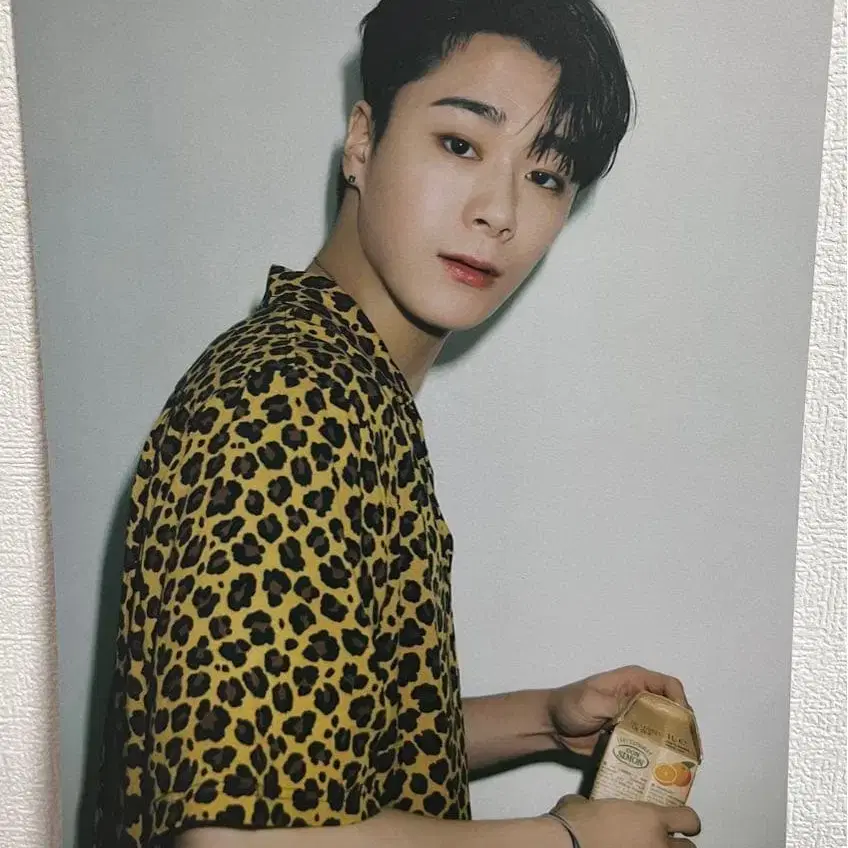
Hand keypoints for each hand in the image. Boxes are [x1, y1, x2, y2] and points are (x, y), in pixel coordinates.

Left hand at [546, 665, 688, 755]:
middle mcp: (640, 698)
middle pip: (672, 710)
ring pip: (664, 730)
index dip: (681, 703)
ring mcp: (636, 719)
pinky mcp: (630, 738)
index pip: (669, 686)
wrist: (552, 725)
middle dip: (682, 730)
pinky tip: (663, 771)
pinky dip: (658, 756)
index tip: (685, 726)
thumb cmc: (570, 705)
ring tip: (682, 765)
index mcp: (634, 681)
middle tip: (691, 753)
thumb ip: (617, 705)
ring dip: (673, 746)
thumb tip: (641, 714)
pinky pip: (650, 746)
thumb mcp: (593, 701)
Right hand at [548, 794, 700, 847]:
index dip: (685, 821)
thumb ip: (602, 804)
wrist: (568, 845)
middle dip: (677, 844)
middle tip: (661, 840)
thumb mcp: (590, 803)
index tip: (679, 821)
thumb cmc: (577, 823)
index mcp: (650, 818)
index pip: (689, 819)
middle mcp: (658, 843)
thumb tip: (589, 804)